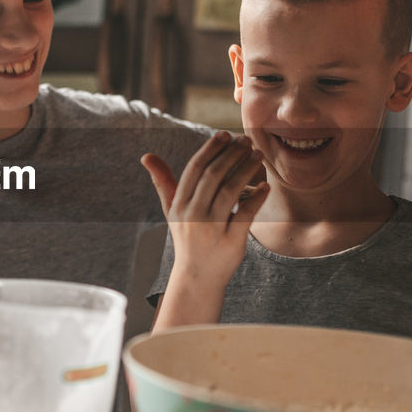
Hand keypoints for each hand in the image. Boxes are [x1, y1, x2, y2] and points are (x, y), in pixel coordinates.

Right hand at [142, 132, 268, 289]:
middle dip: (231, 154)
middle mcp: (192, 215)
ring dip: (246, 170)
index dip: (210, 148)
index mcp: (179, 205)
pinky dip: (257, 198)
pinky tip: (266, 186)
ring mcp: (211, 229)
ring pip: (230, 191)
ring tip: (258, 156)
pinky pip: (246, 215)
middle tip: (247, 140)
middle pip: (213, 176)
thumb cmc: (187, 238)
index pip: (194, 169)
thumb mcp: (172, 211)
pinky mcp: (230, 243)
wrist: (197, 278)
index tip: (225, 134)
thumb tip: (146, 156)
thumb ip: (163, 182)